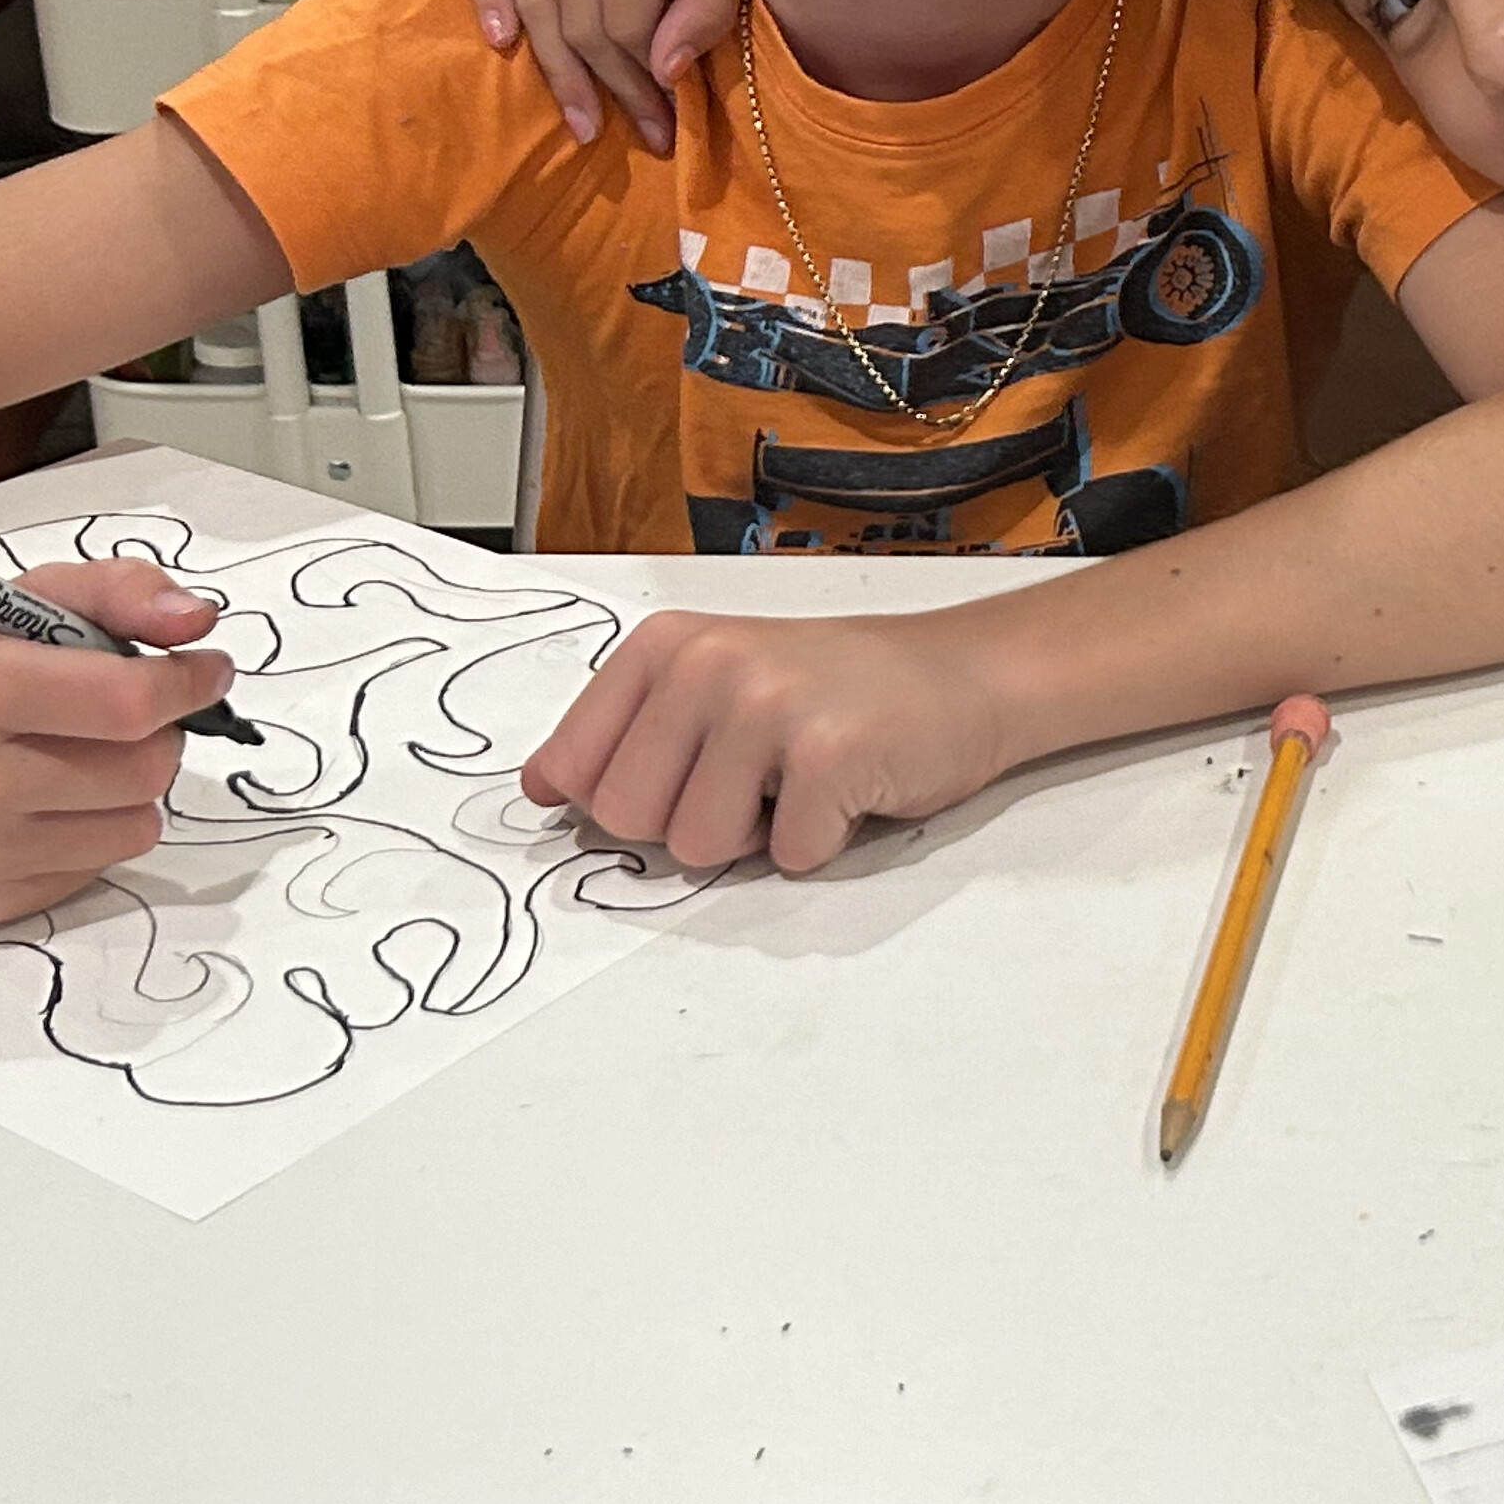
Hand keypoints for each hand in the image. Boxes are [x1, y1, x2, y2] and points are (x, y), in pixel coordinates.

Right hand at [0, 562, 239, 925]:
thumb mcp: (24, 600)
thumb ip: (122, 593)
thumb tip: (199, 623)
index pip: (129, 702)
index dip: (187, 683)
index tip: (205, 670)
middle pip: (144, 770)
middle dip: (156, 734)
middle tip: (123, 715)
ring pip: (135, 828)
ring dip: (129, 789)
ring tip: (76, 757)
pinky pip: (95, 871)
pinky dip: (91, 834)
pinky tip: (43, 803)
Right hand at [467, 0, 745, 154]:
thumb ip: (706, 4)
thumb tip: (662, 72)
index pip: (623, 24)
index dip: (644, 83)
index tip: (669, 123)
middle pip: (577, 22)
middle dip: (608, 88)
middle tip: (637, 136)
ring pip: (535, 1)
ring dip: (556, 68)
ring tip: (580, 119)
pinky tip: (499, 42)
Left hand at [516, 609, 1026, 874]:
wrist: (963, 674)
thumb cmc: (840, 688)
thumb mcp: (716, 682)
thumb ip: (628, 730)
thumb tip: (540, 789)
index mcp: (668, 646)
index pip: (572, 769)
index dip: (626, 800)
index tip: (677, 780)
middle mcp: (708, 664)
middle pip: (625, 817)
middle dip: (688, 824)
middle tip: (754, 781)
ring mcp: (768, 706)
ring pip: (696, 848)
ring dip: (753, 840)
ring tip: (799, 783)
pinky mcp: (828, 756)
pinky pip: (783, 858)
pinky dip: (818, 844)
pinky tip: (848, 790)